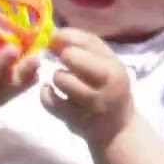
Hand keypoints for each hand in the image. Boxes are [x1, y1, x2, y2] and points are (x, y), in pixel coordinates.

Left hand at [40, 28, 135, 145]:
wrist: (117, 130)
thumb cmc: (110, 88)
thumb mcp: (108, 64)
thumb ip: (86, 46)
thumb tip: (55, 33)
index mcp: (115, 68)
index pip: (88, 42)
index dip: (67, 37)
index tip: (57, 39)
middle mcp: (106, 86)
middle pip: (73, 58)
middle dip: (64, 56)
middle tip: (64, 61)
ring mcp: (90, 105)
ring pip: (61, 79)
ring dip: (56, 77)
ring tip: (62, 80)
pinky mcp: (75, 120)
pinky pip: (50, 101)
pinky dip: (46, 94)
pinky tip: (51, 92)